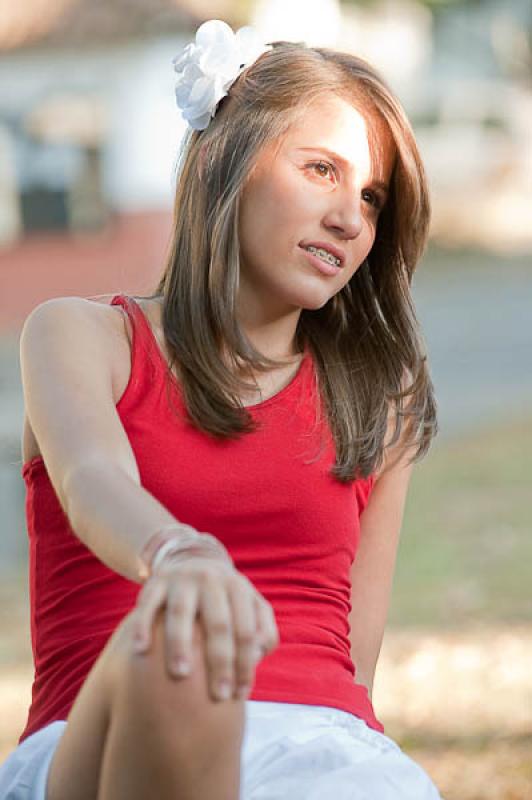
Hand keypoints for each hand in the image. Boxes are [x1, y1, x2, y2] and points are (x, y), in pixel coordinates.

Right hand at [131, 542, 278, 701]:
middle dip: (220, 661)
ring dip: (181, 644)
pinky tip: (141, 650)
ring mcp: (182, 580)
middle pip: (218, 623)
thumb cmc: (226, 599)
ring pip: (181, 613)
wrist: (193, 561)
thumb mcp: (250, 605)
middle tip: (218, 696)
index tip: (239, 695)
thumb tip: (257, 656)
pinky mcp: (156, 581)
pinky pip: (147, 604)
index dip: (245, 663)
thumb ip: (262, 630)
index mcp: (238, 588)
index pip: (246, 630)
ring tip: (181, 674)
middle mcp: (212, 581)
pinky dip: (143, 626)